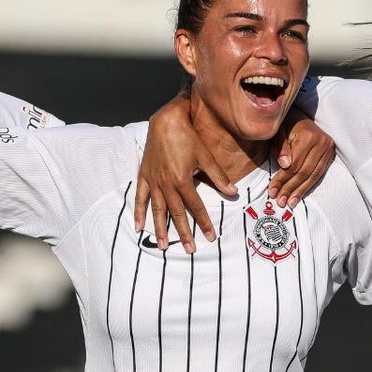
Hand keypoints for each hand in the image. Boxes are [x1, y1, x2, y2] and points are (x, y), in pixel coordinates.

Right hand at [134, 93, 235, 253]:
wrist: (166, 121)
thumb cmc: (188, 137)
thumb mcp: (206, 156)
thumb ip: (219, 177)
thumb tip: (233, 193)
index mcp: (182, 180)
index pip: (196, 207)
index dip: (204, 223)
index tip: (210, 237)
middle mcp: (166, 184)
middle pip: (176, 213)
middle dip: (183, 233)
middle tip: (190, 250)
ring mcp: (153, 181)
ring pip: (157, 210)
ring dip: (160, 228)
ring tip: (164, 246)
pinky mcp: (144, 176)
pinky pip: (140, 198)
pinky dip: (139, 212)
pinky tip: (138, 226)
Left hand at [268, 110, 334, 207]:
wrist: (300, 114)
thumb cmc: (285, 123)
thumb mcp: (278, 131)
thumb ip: (280, 147)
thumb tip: (285, 165)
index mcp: (308, 136)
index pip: (294, 164)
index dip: (282, 180)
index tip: (271, 191)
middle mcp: (322, 142)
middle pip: (304, 172)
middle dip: (290, 188)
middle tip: (280, 201)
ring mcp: (328, 148)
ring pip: (313, 175)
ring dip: (300, 191)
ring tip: (289, 203)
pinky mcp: (330, 153)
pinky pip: (319, 173)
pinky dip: (308, 185)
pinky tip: (299, 195)